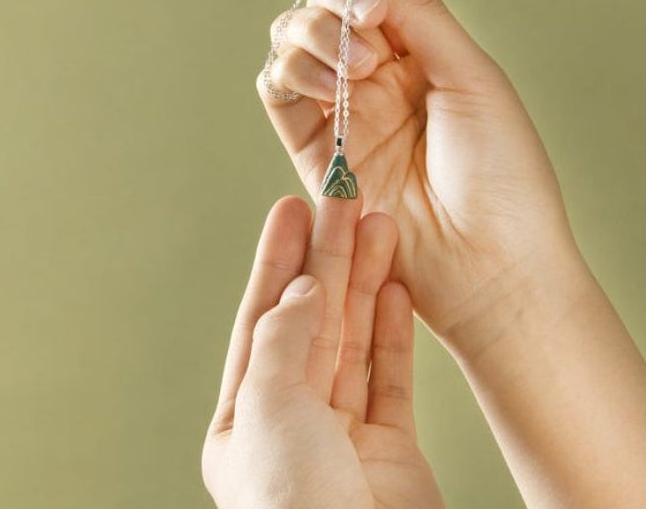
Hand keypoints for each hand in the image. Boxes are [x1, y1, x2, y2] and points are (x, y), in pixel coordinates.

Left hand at [202, 196, 442, 508]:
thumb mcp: (270, 416)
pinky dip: (395, 328)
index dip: (277, 261)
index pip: (263, 318)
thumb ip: (284, 342)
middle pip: (315, 318)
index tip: (291, 209)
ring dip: (367, 280)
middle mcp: (292, 420)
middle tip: (344, 199)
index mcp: (246, 419)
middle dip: (329, 257)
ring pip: (356, 337)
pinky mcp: (390, 445)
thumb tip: (302, 291)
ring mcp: (343, 432)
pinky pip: (391, 372)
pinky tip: (398, 286)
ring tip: (380, 225)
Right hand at [257, 0, 580, 352]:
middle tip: (371, 19)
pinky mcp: (318, 152)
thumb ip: (417, 12)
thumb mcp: (470, 76)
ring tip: (356, 64)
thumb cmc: (503, 173)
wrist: (490, 264)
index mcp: (425, 54)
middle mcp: (380, 78)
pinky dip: (290, 73)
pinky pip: (278, 93)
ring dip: (313, 35)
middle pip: (328, 8)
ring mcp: (345, 113)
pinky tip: (328, 82)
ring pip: (293, 43)